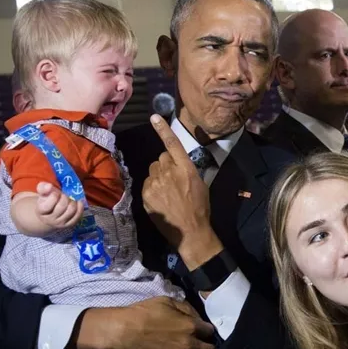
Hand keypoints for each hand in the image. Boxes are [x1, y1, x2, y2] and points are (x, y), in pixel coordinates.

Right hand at [36, 182, 83, 228]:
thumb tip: (49, 186)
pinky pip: (78, 215)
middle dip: (65, 197)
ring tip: (69, 199)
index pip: (50, 202)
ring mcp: (60, 223)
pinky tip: (77, 202)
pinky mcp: (70, 224)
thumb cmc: (47, 201)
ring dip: (73, 201)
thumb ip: (43, 188)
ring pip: (71, 210)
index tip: (55, 193)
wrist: (50, 213)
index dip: (55, 195)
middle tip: (63, 195)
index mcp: (41, 211)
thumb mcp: (43, 193)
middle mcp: (50, 220)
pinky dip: (80, 206)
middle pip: (62, 205)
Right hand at [78, 297, 214, 348]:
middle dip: (207, 347)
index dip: (206, 330)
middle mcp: (189, 344)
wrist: (124, 331)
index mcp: (190, 325)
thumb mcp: (167, 301)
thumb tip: (196, 316)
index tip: (202, 331)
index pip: (210, 331)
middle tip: (200, 345)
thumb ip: (185, 308)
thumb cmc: (144, 313)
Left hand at [142, 115, 221, 267]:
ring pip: (153, 170)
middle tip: (173, 179)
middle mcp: (169, 172)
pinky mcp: (146, 194)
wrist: (190, 230)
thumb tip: (178, 162)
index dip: (163, 129)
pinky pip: (147, 183)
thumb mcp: (201, 184)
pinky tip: (161, 199)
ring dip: (158, 176)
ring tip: (167, 191)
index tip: (154, 117)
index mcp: (186, 168)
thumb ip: (188, 169)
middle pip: (161, 157)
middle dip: (166, 165)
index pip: (173, 144)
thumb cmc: (200, 207)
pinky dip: (152, 188)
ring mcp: (156, 183)